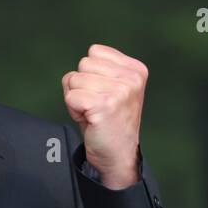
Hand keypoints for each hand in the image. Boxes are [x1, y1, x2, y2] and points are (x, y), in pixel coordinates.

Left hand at [62, 43, 145, 189]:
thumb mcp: (112, 88)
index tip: (102, 93)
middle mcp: (131, 78)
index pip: (95, 51)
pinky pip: (71, 96)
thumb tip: (78, 67)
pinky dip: (73, 109)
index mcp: (136, 69)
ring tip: (93, 113)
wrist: (117, 155)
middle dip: (81, 85)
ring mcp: (120, 91)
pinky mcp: (105, 105)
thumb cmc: (109, 121)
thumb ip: (100, 70)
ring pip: (74, 79)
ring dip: (77, 98)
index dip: (90, 73)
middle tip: (96, 106)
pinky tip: (89, 119)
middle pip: (83, 64)